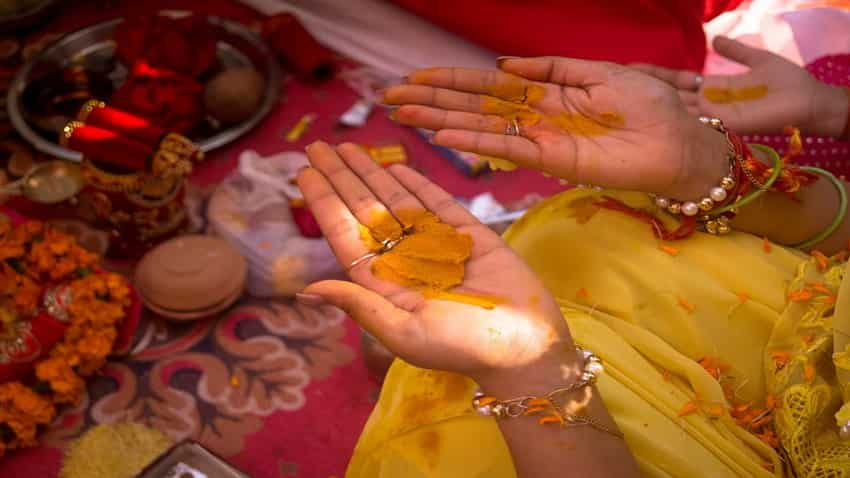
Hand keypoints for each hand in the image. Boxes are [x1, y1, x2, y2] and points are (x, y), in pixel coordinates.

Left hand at [296, 142, 574, 389]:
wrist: (525, 346)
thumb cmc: (461, 348)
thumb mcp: (402, 332)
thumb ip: (359, 305)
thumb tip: (306, 290)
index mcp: (385, 285)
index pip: (346, 236)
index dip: (325, 203)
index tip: (303, 173)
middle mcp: (406, 261)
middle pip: (365, 211)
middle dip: (341, 178)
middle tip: (317, 147)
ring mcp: (437, 246)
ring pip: (397, 201)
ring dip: (372, 173)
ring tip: (348, 147)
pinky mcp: (469, 236)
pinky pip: (438, 203)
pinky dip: (418, 183)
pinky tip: (396, 165)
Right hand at [383, 57, 728, 199]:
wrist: (681, 141)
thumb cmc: (650, 107)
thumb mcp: (600, 72)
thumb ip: (552, 67)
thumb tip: (504, 64)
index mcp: (547, 94)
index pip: (488, 85)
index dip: (451, 80)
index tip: (415, 76)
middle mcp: (536, 118)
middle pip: (474, 106)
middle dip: (432, 100)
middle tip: (390, 97)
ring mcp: (540, 140)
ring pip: (481, 125)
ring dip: (440, 119)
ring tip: (403, 114)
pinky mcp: (552, 160)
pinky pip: (507, 146)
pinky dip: (475, 140)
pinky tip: (444, 134)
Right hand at [633, 36, 847, 136]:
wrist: (809, 103)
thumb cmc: (787, 83)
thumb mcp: (756, 60)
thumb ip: (735, 52)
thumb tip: (715, 38)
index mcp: (711, 90)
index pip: (674, 83)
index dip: (653, 77)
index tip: (629, 70)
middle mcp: (705, 106)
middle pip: (667, 98)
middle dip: (643, 92)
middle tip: (612, 87)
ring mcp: (710, 118)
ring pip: (673, 110)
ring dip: (650, 107)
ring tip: (623, 101)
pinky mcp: (720, 124)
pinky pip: (692, 121)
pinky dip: (673, 116)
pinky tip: (650, 111)